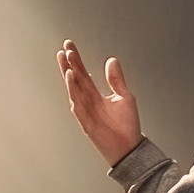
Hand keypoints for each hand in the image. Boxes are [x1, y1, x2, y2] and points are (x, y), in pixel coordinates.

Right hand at [57, 40, 140, 166]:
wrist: (129, 147)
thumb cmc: (126, 125)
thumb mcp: (124, 96)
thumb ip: (116, 79)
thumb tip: (111, 60)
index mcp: (94, 94)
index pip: (82, 73)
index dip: (75, 59)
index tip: (68, 45)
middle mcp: (87, 101)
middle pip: (75, 78)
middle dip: (69, 63)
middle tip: (64, 48)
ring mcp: (85, 110)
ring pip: (74, 89)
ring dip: (69, 74)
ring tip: (66, 59)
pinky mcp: (85, 119)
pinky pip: (77, 102)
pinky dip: (73, 89)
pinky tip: (71, 77)